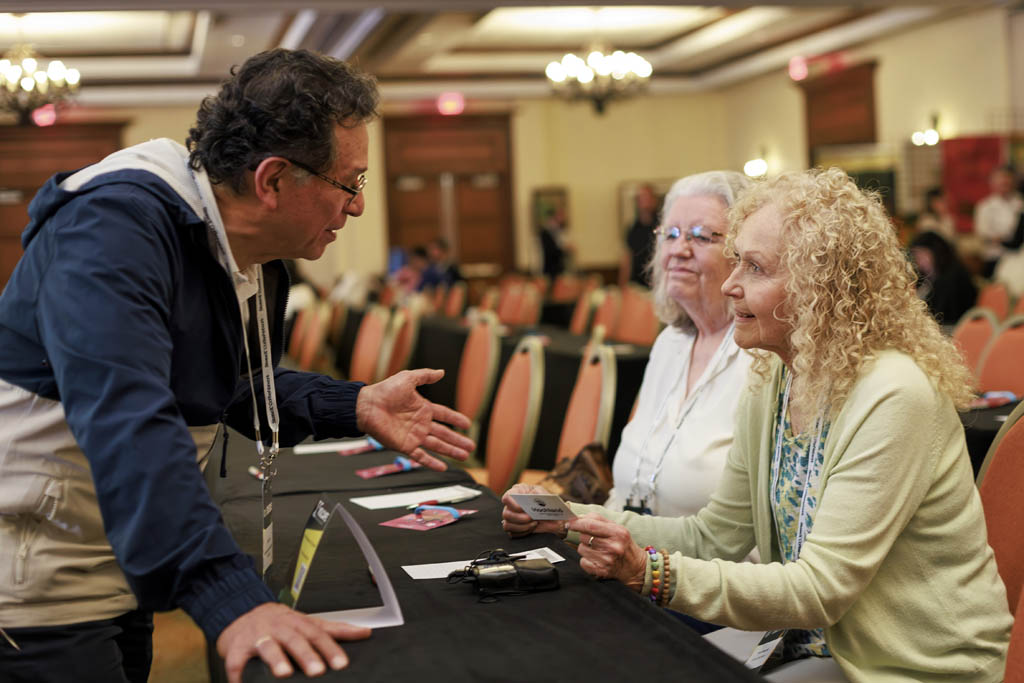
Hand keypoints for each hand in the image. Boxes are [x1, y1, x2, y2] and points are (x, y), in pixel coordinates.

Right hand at [217, 603, 370, 682]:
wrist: (242, 613)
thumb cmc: (279, 623)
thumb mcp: (308, 623)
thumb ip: (335, 630)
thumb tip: (364, 632)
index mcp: (297, 623)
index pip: (318, 635)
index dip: (330, 649)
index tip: (341, 663)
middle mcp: (279, 628)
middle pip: (294, 640)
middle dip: (306, 655)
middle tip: (317, 670)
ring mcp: (257, 636)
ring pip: (267, 647)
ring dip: (276, 659)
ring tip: (284, 673)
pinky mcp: (236, 647)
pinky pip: (236, 661)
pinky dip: (237, 673)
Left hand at [356, 368, 474, 470]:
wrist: (367, 406)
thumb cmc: (384, 390)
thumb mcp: (407, 378)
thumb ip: (425, 375)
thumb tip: (442, 372)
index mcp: (423, 408)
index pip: (444, 415)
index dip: (456, 419)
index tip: (468, 424)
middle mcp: (420, 424)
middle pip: (444, 434)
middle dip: (458, 440)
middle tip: (471, 447)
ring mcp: (414, 436)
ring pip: (437, 446)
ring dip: (451, 451)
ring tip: (465, 456)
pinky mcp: (405, 445)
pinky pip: (421, 456)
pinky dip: (431, 463)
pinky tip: (443, 468)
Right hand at [501, 484, 565, 537]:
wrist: (554, 518)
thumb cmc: (548, 504)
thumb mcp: (545, 494)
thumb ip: (539, 493)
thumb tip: (533, 495)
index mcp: (517, 493)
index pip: (507, 497)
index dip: (513, 505)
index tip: (523, 509)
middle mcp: (511, 505)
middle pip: (506, 514)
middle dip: (519, 518)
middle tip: (530, 518)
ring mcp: (511, 517)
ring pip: (507, 525)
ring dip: (521, 526)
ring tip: (534, 523)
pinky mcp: (513, 528)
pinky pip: (512, 533)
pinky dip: (523, 532)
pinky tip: (532, 528)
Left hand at [569, 513, 647, 591]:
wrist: (636, 568)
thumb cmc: (624, 545)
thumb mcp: (617, 529)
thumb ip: (598, 520)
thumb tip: (577, 518)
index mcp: (618, 533)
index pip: (591, 525)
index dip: (576, 523)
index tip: (569, 523)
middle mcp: (613, 547)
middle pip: (584, 537)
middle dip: (584, 537)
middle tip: (595, 540)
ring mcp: (607, 560)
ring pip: (581, 549)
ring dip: (586, 549)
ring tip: (598, 550)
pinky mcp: (602, 571)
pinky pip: (583, 562)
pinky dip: (587, 560)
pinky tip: (597, 560)